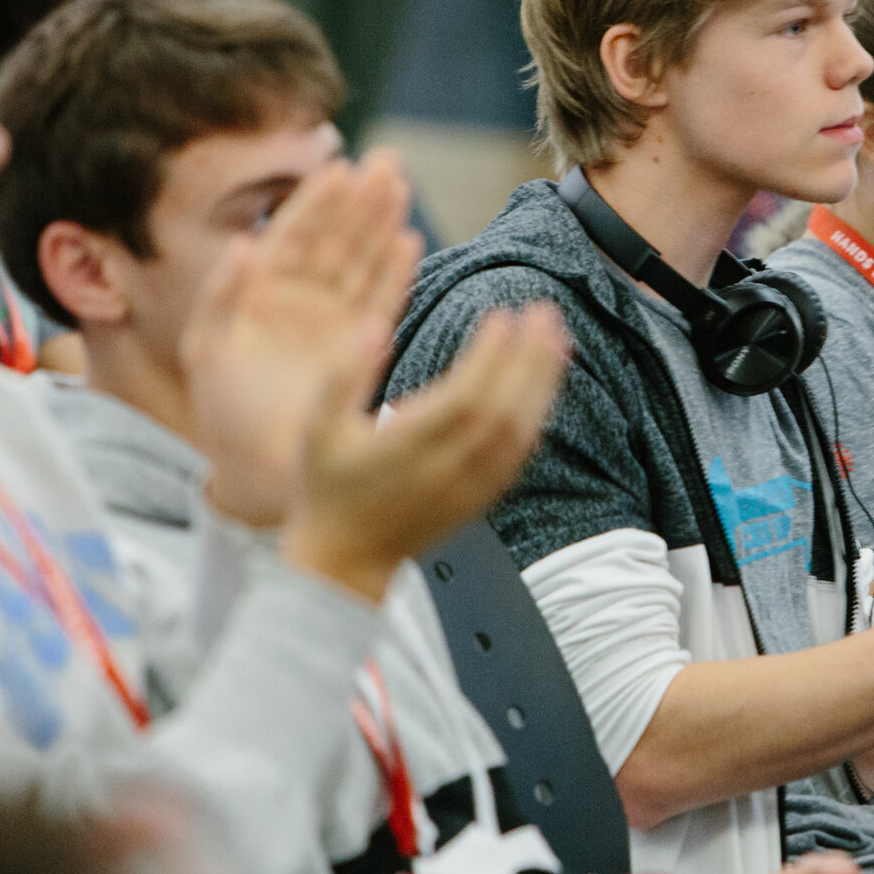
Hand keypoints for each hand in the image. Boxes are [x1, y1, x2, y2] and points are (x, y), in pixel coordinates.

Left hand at [183, 152, 420, 528]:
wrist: (257, 471)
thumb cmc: (222, 415)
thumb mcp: (206, 351)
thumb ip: (221, 296)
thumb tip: (242, 244)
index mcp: (260, 294)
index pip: (292, 235)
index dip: (315, 201)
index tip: (339, 167)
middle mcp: (301, 301)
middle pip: (336, 238)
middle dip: (360, 199)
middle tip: (388, 160)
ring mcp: (333, 322)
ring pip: (362, 260)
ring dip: (382, 223)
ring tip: (401, 184)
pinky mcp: (359, 346)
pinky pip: (382, 300)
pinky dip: (395, 273)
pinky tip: (409, 242)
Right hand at [284, 303, 570, 600]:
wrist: (346, 559)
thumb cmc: (328, 489)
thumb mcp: (317, 427)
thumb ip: (344, 373)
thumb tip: (374, 326)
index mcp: (406, 447)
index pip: (464, 396)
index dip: (490, 355)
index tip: (502, 316)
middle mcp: (446, 469)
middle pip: (503, 408)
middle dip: (529, 357)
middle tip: (544, 313)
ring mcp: (469, 487)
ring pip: (519, 430)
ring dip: (543, 382)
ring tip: (556, 339)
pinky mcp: (481, 497)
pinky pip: (519, 454)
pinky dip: (538, 415)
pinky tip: (545, 385)